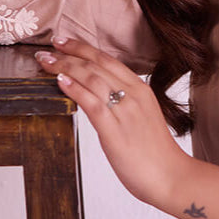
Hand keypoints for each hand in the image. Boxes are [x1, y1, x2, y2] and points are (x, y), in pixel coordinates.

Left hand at [35, 37, 187, 207]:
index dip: (84, 48)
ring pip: (91, 79)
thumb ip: (124, 105)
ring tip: (46, 61)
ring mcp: (125, 112)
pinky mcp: (115, 131)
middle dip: (69, 53)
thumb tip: (101, 100)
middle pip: (96, 65)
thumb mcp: (143, 118)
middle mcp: (134, 95)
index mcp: (141, 90)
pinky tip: (60, 81)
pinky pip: (91, 103)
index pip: (108, 60)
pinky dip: (74, 89)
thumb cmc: (156, 153)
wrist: (171, 177)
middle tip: (49, 47)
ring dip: (65, 66)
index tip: (65, 42)